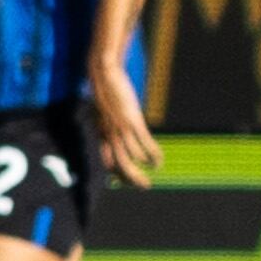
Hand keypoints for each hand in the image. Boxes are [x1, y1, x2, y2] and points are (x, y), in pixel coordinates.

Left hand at [87, 56, 161, 187]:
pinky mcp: (133, 122)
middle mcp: (109, 135)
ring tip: (155, 170)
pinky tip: (159, 161)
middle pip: (120, 166)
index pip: (107, 162)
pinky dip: (154, 155)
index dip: (118, 174)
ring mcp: (121, 129)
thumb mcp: (103, 111)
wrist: (104, 75)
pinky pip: (145, 144)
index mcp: (101, 134)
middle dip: (133, 179)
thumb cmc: (105, 92)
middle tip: (145, 185)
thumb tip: (109, 126)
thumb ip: (106, 122)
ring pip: (133, 159)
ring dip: (146, 168)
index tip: (127, 180)